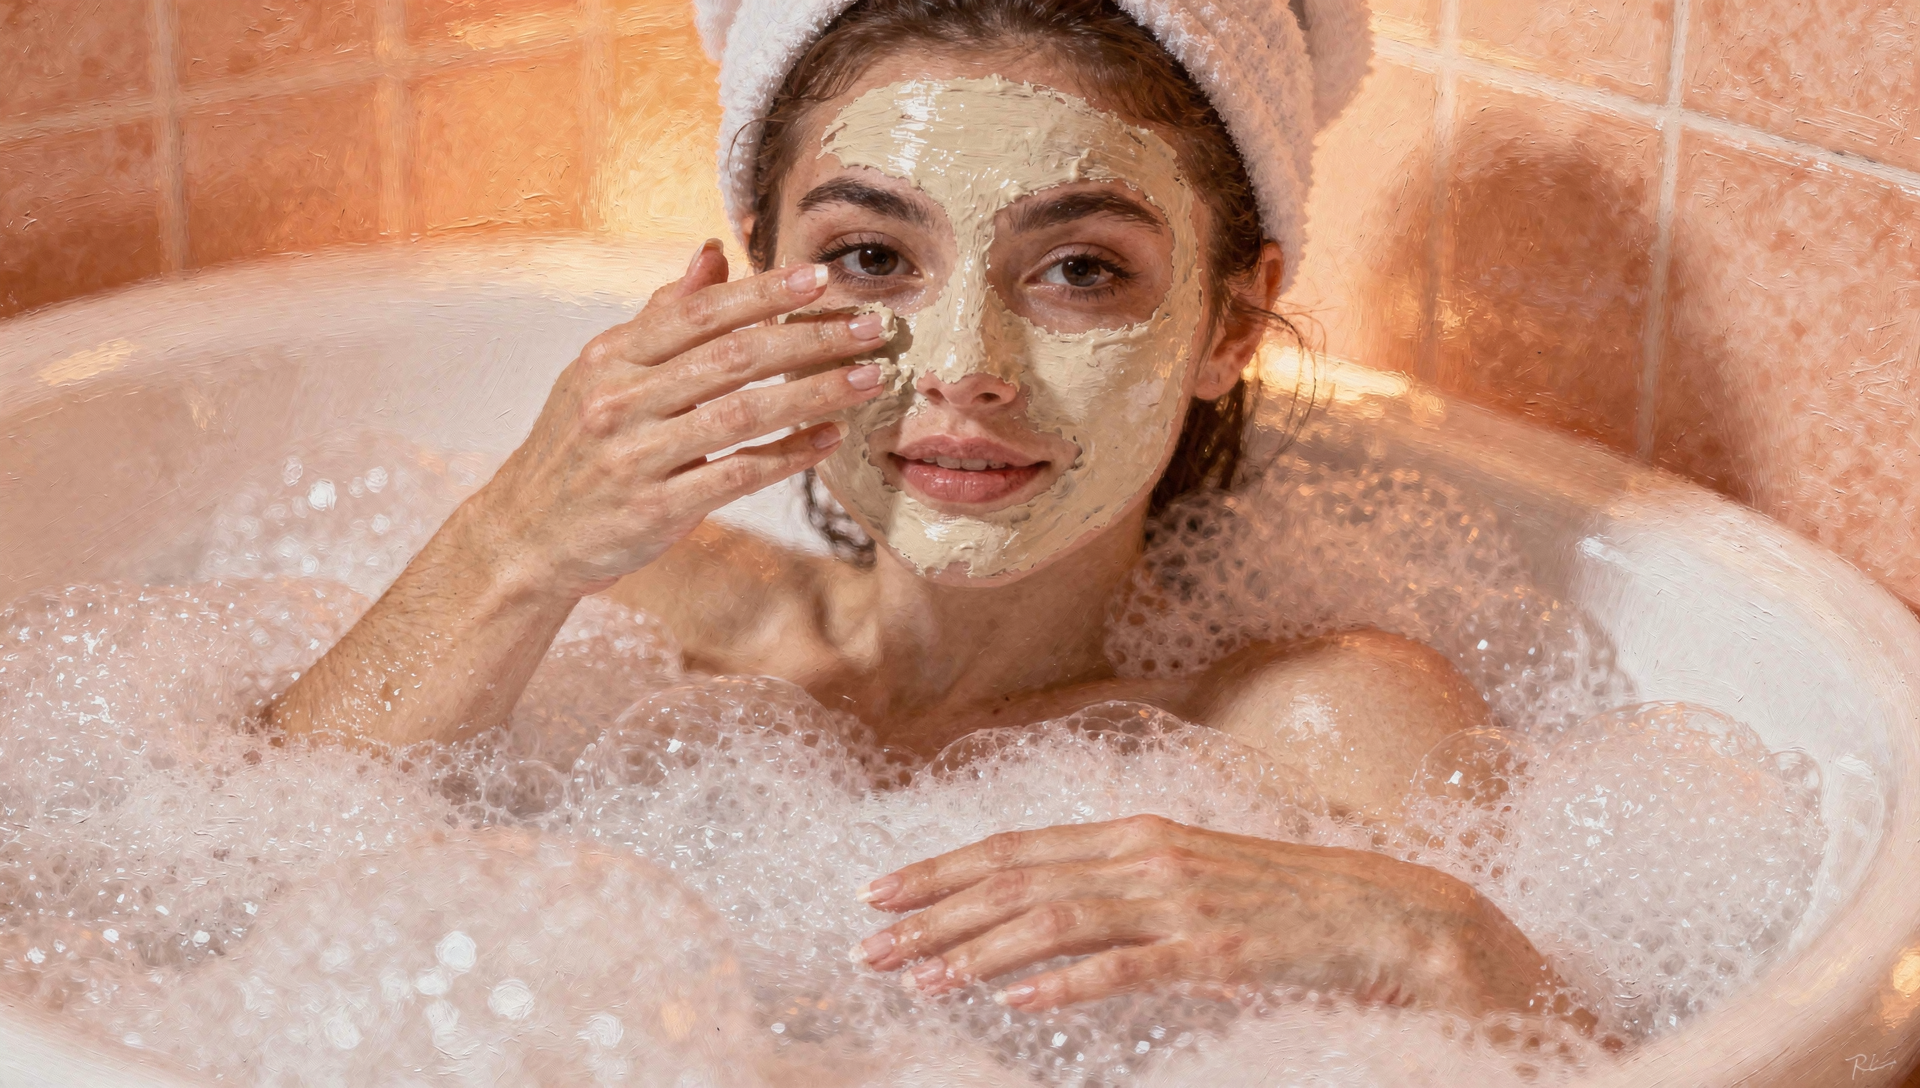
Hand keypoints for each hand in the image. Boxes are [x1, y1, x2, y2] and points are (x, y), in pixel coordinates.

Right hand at [466, 239, 889, 598]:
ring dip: (814, 393)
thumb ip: (660, 316)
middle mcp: (619, 399)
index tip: (821, 278)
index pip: (698, 312)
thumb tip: (711, 254)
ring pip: (743, 412)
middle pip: (733, 356)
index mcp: (610, 356)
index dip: (763, 292)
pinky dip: (789, 455)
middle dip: (811, 338)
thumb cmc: (577, 447)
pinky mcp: (655, 508)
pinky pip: (738, 474)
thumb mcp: (602, 373)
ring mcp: (636, 455)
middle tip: (871, 328)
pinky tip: (828, 439)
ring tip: (868, 379)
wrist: (526, 535)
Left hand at [850, 814, 1556, 1016]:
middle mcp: (1150, 855)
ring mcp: (1184, 901)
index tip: (878, 890)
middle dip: (933, 910)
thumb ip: (1125, 891)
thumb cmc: (1292, 908)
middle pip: (1017, 877)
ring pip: (1056, 918)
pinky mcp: (1221, 950)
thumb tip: (1051, 916)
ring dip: (976, 948)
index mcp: (1140, 835)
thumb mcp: (1194, 885)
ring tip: (916, 975)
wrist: (1403, 918)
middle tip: (866, 940)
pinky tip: (1015, 1003)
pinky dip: (1066, 982)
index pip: (1017, 848)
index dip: (941, 869)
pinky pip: (1130, 966)